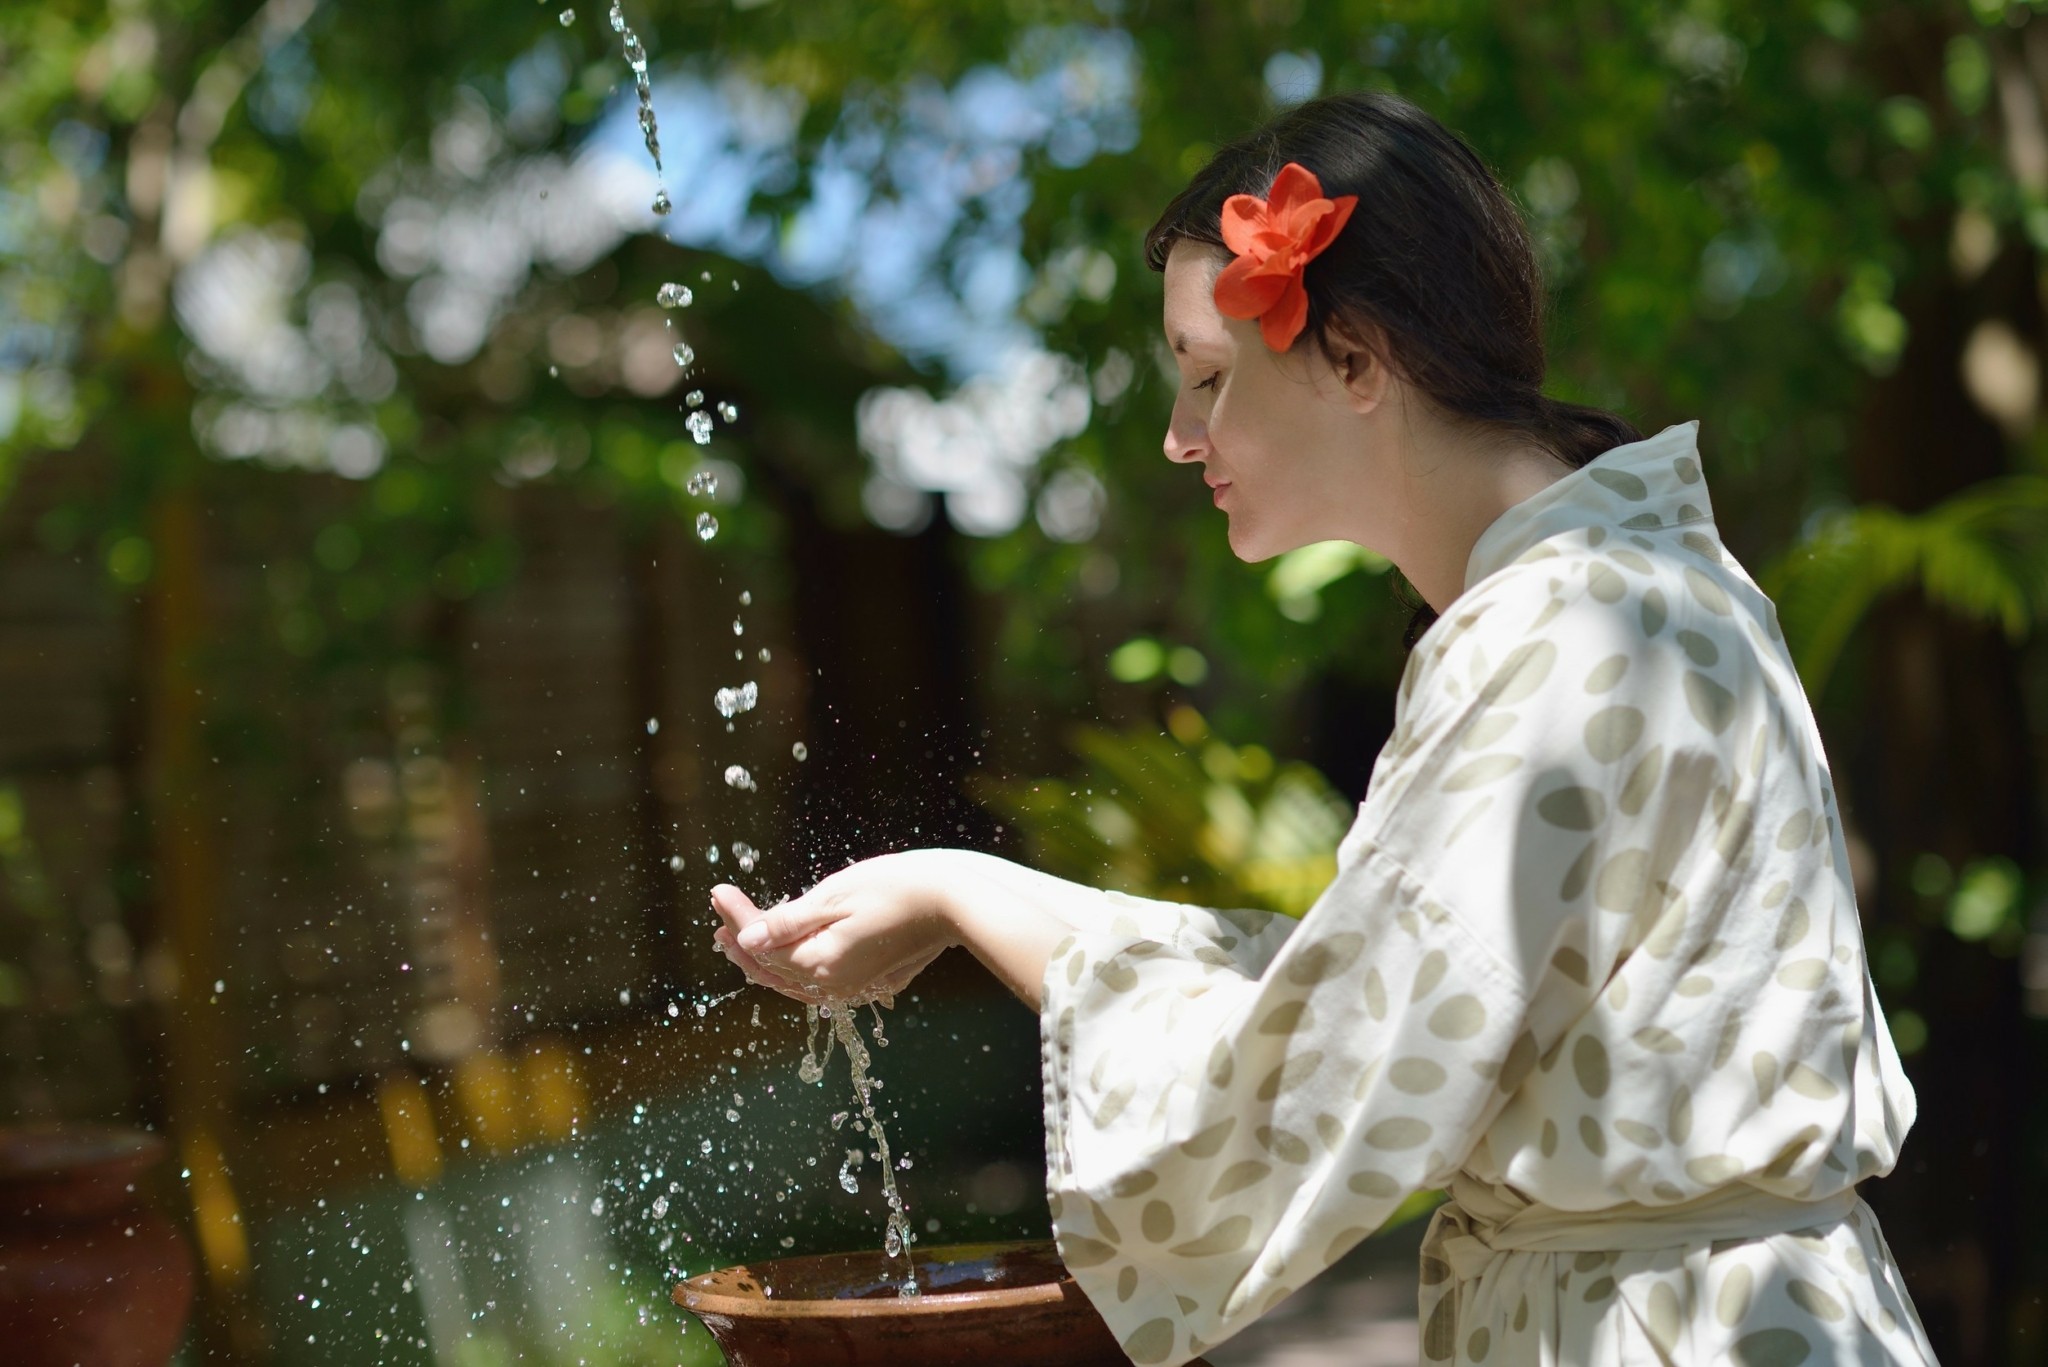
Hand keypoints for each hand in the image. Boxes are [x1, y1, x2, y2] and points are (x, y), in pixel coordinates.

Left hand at [708, 852, 958, 1004]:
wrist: (952, 901)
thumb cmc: (895, 888)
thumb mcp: (834, 897)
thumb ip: (787, 922)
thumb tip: (746, 940)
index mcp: (821, 965)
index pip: (761, 945)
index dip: (736, 918)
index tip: (717, 890)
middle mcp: (834, 986)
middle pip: (772, 969)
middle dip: (742, 942)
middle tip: (719, 916)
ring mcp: (853, 986)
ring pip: (794, 979)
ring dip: (765, 957)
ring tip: (740, 937)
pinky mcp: (870, 980)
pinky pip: (819, 980)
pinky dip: (794, 966)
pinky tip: (787, 952)